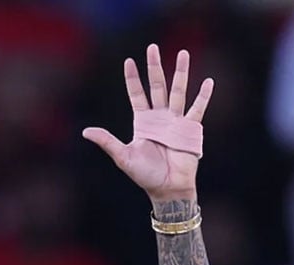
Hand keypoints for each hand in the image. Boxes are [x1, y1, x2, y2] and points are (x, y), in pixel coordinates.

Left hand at [82, 45, 213, 202]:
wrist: (167, 189)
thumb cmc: (145, 175)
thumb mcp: (123, 157)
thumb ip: (107, 141)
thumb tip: (85, 131)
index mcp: (143, 122)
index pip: (137, 94)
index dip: (132, 79)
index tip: (128, 61)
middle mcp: (160, 118)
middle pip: (157, 86)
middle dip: (154, 67)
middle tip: (152, 47)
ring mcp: (176, 122)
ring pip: (178, 91)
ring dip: (180, 73)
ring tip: (183, 53)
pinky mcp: (190, 130)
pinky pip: (197, 110)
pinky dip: (202, 97)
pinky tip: (208, 82)